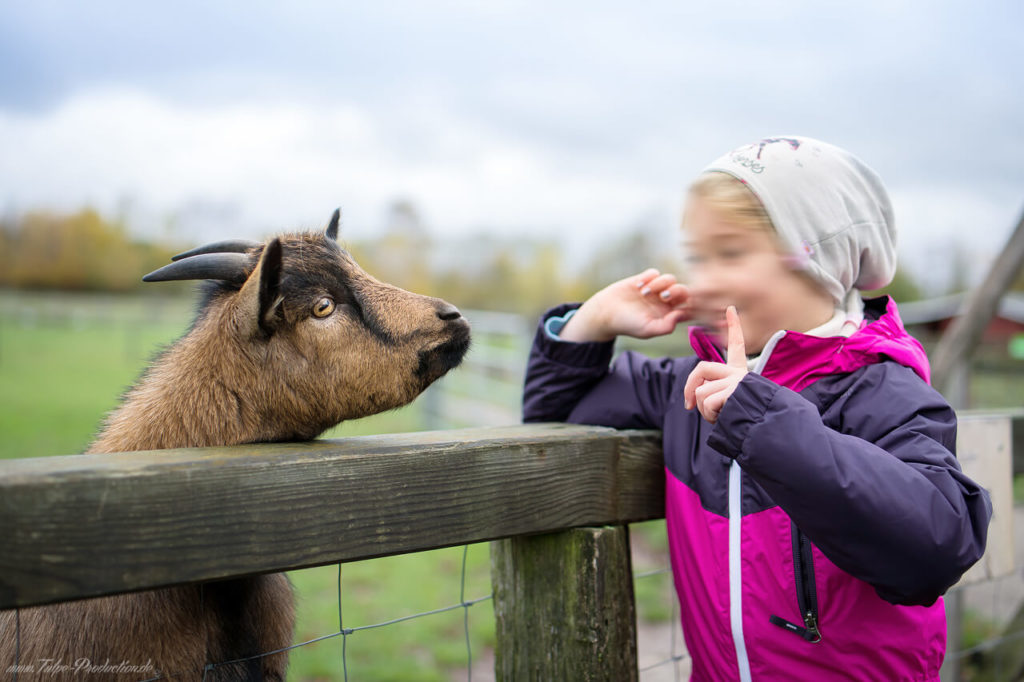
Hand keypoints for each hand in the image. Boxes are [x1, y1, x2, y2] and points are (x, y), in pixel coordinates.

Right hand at [559, 269, 689, 341]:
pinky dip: (649, 277)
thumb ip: (666, 326)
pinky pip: (655, 272)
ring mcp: (655, 289)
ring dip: (661, 284)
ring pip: (670, 279)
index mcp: (669, 315)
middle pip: (683, 290)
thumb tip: (680, 314)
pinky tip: (638, 287)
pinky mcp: (644, 279)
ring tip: (645, 293)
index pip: (689, 308)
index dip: (692, 304)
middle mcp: (664, 302)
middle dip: (677, 291)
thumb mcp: (647, 330)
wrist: (605, 312)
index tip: (683, 304)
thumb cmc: (627, 324)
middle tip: (664, 297)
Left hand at [683, 306, 747, 422]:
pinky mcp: (734, 390)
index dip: (734, 326)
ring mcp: (737, 380)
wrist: (765, 429)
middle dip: (689, 387)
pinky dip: (709, 416)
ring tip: (720, 417)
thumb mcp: (729, 403)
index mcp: (740, 373)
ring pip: (701, 392)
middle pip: (701, 369)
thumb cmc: (746, 421)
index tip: (731, 308)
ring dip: (704, 411)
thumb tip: (693, 398)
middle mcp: (740, 373)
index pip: (737, 345)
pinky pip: (707, 402)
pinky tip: (724, 419)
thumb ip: (714, 393)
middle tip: (688, 404)